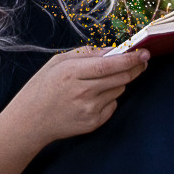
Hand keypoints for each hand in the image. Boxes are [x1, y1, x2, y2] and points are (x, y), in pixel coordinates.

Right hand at [10, 44, 149, 149]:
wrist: (30, 121)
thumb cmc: (42, 87)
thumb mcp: (57, 62)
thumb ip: (86, 53)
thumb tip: (112, 50)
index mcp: (72, 73)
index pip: (110, 65)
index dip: (131, 58)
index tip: (144, 52)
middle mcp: (83, 92)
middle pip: (121, 78)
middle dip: (136, 67)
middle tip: (142, 60)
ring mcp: (89, 110)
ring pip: (119, 90)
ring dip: (118, 82)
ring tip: (101, 80)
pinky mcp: (93, 123)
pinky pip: (113, 105)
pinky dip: (109, 98)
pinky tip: (92, 97)